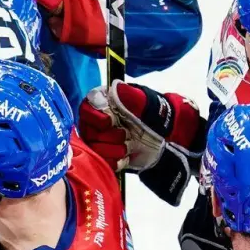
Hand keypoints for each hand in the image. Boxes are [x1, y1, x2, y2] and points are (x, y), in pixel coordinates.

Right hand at [81, 82, 204, 172]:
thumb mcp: (144, 101)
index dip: (96, 117)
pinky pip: (103, 161)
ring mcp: (98, 139)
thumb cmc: (153, 114)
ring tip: (130, 144)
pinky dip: (117, 160)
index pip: (86, 109)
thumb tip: (116, 88)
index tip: (110, 121)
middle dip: (111, 136)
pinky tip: (127, 154)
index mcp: (102, 103)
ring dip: (116, 148)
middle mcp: (95, 121)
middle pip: (90, 132)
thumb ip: (129, 94)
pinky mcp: (105, 155)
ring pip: (96, 148)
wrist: (164, 135)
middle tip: (127, 134)